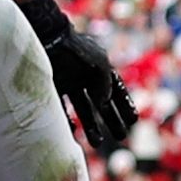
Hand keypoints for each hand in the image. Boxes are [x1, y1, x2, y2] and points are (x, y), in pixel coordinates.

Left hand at [18, 0, 137, 153]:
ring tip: (97, 143)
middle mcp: (84, 76)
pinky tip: (74, 132)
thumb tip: (104, 103)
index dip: (125, 104)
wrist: (46, 37)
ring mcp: (68, 82)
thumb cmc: (76, 49)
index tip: (134, 120)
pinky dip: (67, 121)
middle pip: (101, 103)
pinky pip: (60, 108)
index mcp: (99, 67)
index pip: (116, 89)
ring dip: (91, 126)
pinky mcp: (51, 87)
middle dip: (112, 120)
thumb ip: (107, 83)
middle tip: (121, 136)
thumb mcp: (100, 63)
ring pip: (82, 109)